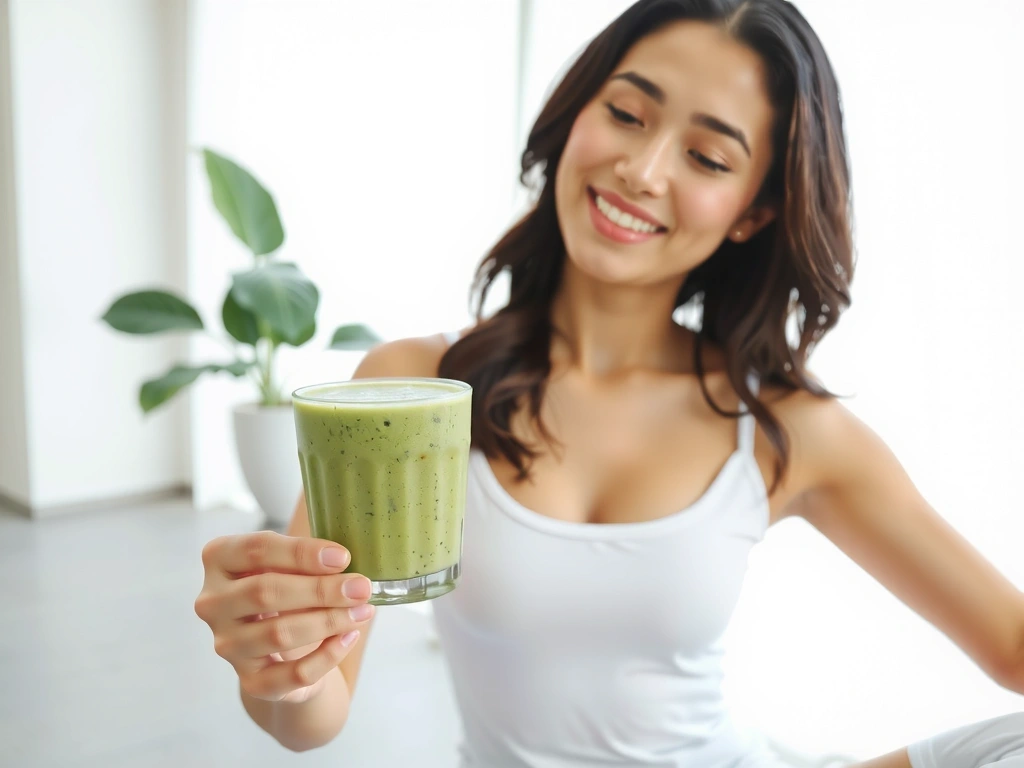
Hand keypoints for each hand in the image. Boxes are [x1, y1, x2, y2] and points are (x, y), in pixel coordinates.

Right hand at [194, 530, 374, 702]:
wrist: (279, 645)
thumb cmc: (286, 588)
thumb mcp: (288, 563)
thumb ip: (308, 557)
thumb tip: (344, 561)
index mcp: (219, 559)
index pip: (255, 550)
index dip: (301, 553)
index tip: (343, 558)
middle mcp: (213, 603)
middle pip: (265, 592)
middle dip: (320, 589)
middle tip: (361, 588)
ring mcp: (228, 645)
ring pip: (279, 634)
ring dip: (328, 621)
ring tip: (362, 610)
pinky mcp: (250, 681)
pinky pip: (292, 673)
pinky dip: (327, 655)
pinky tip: (350, 636)